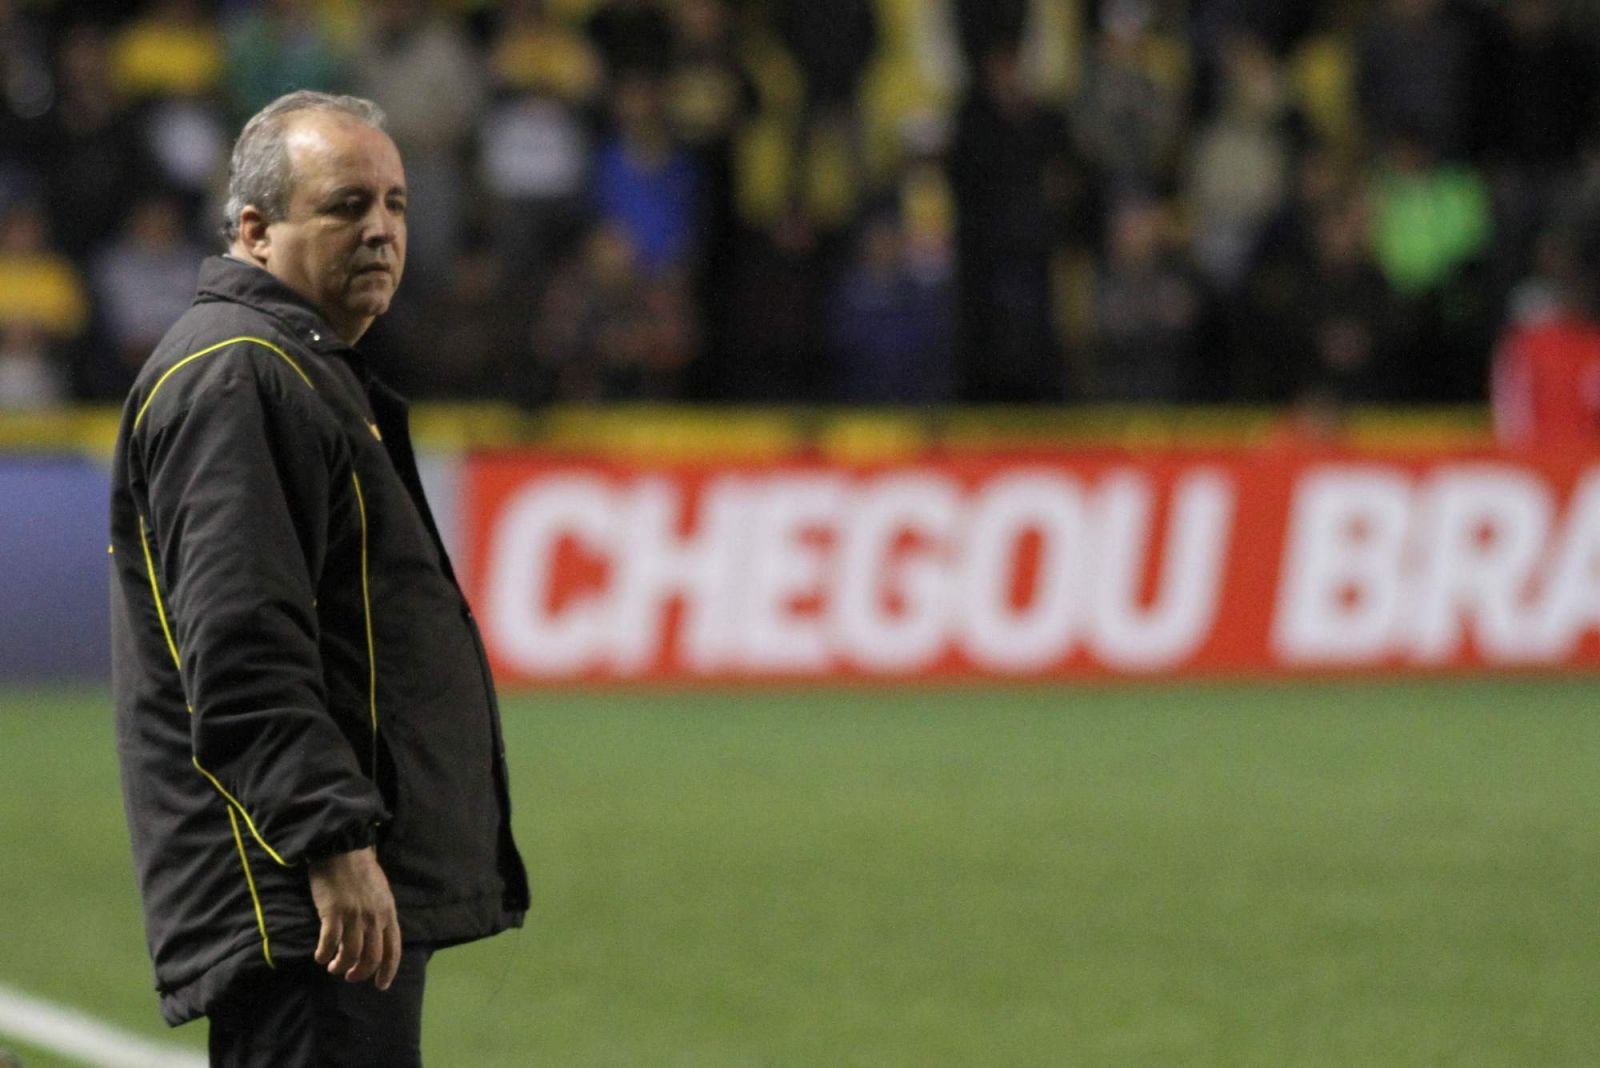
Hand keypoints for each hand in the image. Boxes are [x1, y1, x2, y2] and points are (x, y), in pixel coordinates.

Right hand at [308, 846, 400, 988]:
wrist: (341, 847)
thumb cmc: (360, 869)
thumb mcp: (381, 892)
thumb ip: (380, 914)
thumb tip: (375, 937)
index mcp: (388, 912)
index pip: (394, 950)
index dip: (388, 971)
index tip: (381, 985)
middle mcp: (374, 917)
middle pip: (372, 958)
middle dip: (361, 973)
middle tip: (349, 977)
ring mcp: (354, 916)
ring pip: (350, 955)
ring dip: (341, 966)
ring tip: (332, 967)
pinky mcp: (333, 912)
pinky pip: (329, 943)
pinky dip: (324, 954)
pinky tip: (319, 956)